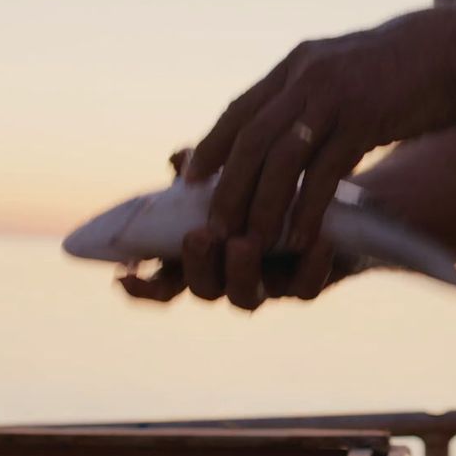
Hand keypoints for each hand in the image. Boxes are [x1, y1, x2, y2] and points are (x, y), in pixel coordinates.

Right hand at [118, 149, 345, 309]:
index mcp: (204, 253)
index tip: (123, 276)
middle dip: (196, 267)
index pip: (163, 283)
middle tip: (197, 236)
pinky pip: (305, 289)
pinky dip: (308, 267)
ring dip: (240, 272)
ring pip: (246, 298)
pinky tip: (315, 241)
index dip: (142, 287)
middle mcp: (231, 274)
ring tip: (244, 243)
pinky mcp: (308, 282)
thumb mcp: (236, 166)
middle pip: (203, 290)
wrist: (332, 187)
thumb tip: (180, 157)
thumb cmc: (270, 177)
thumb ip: (206, 167)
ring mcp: (268, 283)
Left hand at [186, 9, 455, 253]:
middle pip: (251, 139)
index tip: (190, 178)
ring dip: (261, 204)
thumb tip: (286, 122)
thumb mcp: (344, 72)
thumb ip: (312, 93)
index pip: (240, 110)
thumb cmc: (403, 71)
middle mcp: (307, 77)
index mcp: (297, 66)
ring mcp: (334, 97)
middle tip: (214, 225)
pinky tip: (302, 237)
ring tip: (252, 241)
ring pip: (281, 159)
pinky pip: (325, 172)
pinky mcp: (364, 119)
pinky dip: (308, 208)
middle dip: (227, 186)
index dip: (212, 146)